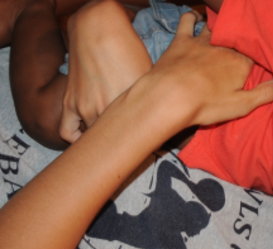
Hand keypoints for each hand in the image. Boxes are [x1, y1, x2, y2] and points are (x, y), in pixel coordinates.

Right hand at [59, 0, 151, 142]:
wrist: (99, 32)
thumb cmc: (129, 53)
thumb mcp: (149, 81)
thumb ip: (154, 104)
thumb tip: (166, 122)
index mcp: (130, 111)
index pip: (139, 142)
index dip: (150, 151)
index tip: (155, 154)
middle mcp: (107, 114)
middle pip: (117, 144)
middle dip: (128, 150)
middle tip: (136, 152)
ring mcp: (86, 111)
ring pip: (95, 140)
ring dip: (104, 145)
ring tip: (113, 147)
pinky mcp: (70, 104)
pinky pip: (68, 131)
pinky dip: (78, 139)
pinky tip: (88, 140)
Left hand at [144, 12, 272, 127]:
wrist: (170, 97)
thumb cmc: (207, 104)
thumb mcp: (242, 105)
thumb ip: (264, 94)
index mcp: (240, 63)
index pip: (255, 55)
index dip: (258, 58)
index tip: (260, 63)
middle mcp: (224, 47)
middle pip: (237, 41)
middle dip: (241, 44)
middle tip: (242, 49)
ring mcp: (202, 41)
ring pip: (216, 28)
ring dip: (221, 30)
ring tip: (224, 34)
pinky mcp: (182, 40)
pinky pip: (188, 22)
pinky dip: (193, 17)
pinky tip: (196, 18)